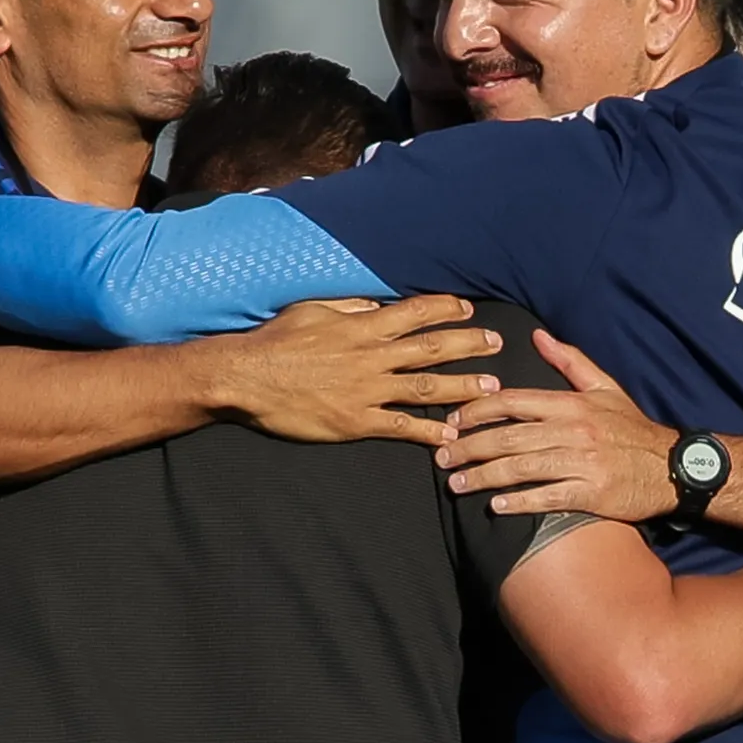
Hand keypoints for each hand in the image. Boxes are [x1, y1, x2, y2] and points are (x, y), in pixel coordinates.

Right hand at [199, 296, 504, 444]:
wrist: (245, 377)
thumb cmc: (274, 341)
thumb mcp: (312, 310)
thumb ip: (348, 308)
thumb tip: (376, 305)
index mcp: (362, 326)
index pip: (416, 312)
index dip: (446, 309)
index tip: (468, 309)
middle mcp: (372, 355)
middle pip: (432, 347)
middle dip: (468, 343)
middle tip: (496, 344)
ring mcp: (367, 390)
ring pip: (426, 387)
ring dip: (462, 386)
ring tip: (490, 388)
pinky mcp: (356, 421)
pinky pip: (401, 427)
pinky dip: (428, 432)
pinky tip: (450, 436)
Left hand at [434, 329, 677, 518]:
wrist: (674, 466)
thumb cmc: (633, 430)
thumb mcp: (605, 388)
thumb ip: (569, 362)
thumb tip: (538, 337)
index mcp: (571, 404)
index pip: (513, 401)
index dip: (478, 410)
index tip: (453, 421)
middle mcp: (572, 430)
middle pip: (508, 436)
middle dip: (469, 446)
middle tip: (442, 456)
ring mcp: (581, 463)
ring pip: (521, 467)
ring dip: (484, 476)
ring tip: (457, 484)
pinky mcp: (591, 493)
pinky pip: (547, 497)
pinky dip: (519, 502)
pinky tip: (495, 506)